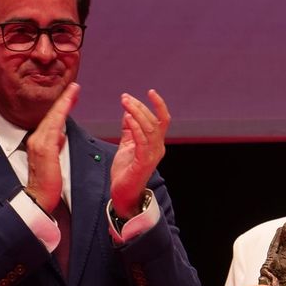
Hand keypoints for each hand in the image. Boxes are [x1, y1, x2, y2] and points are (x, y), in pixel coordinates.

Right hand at [25, 83, 78, 213]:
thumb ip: (55, 144)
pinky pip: (53, 127)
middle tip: (75, 86)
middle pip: (52, 114)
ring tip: (74, 90)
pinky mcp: (43, 149)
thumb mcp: (53, 159)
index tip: (71, 93)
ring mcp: (38, 143)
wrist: (39, 198)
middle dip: (64, 99)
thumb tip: (61, 134)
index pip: (52, 119)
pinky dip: (60, 114)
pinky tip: (67, 106)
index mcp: (38, 140)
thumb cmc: (48, 182)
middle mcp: (36, 138)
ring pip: (52, 117)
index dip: (61, 105)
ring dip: (63, 103)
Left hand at [109, 90, 170, 215]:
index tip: (150, 91)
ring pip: (149, 129)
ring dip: (136, 113)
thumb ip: (130, 130)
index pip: (162, 120)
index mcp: (156, 143)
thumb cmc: (126, 171)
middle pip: (154, 121)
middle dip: (140, 106)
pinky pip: (141, 142)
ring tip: (125, 102)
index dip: (158, 105)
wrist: (123, 194)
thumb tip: (127, 112)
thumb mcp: (127, 145)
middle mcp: (158, 148)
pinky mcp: (143, 163)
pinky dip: (135, 128)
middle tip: (125, 97)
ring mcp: (152, 156)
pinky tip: (126, 117)